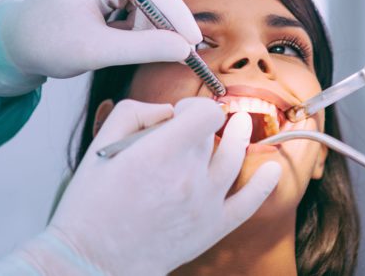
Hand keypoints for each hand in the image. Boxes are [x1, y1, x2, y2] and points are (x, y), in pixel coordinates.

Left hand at [0, 0, 200, 95]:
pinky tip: (128, 40)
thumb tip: (184, 49)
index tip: (194, 40)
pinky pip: (137, 0)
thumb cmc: (47, 44)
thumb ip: (144, 48)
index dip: (175, 14)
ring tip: (142, 49)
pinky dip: (139, 23)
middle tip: (183, 50)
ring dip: (150, 24)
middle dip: (165, 21)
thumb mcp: (97, 51)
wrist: (16, 44)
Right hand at [6, 98, 281, 274]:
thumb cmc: (91, 207)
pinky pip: (248, 202)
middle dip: (201, 126)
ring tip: (240, 127)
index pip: (204, 112)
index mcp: (161, 153)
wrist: (92, 260)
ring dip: (239, 137)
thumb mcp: (100, 146)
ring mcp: (205, 203)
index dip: (194, 105)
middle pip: (211, 135)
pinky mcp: (211, 228)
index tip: (182, 111)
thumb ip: (134, 113)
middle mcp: (189, 176)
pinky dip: (265, 184)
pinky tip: (273, 169)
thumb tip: (166, 110)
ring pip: (233, 158)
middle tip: (188, 130)